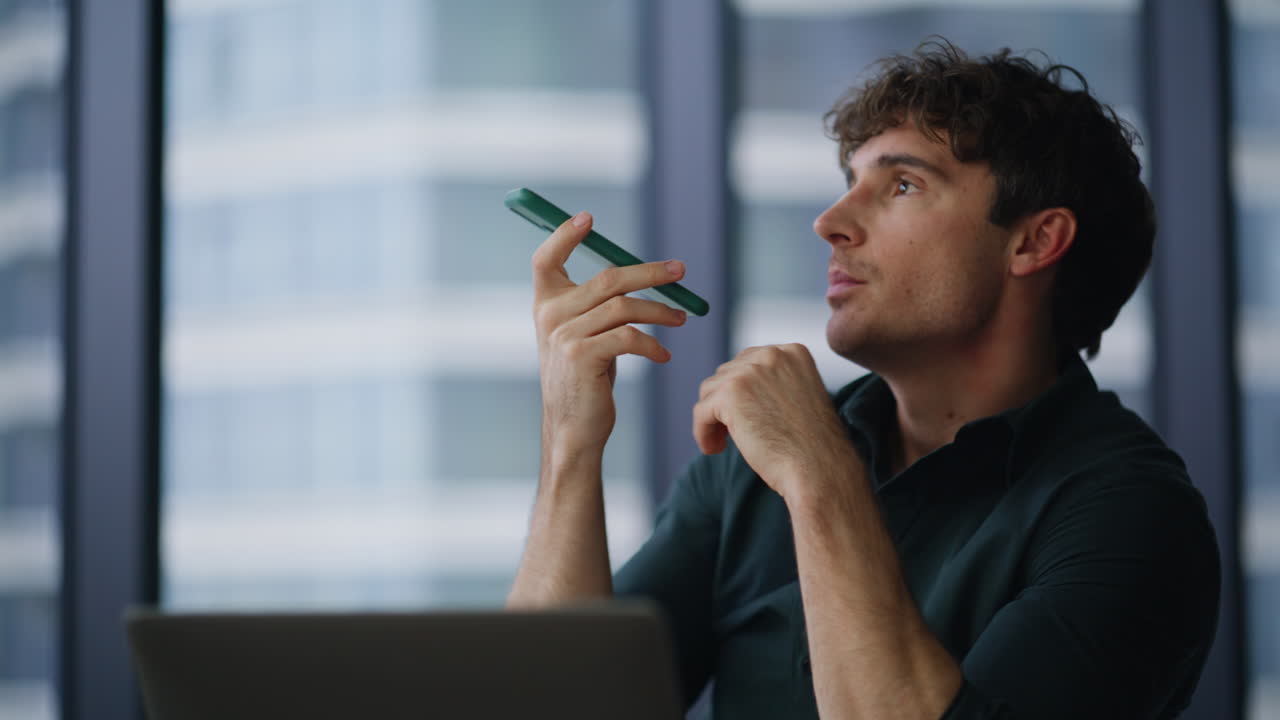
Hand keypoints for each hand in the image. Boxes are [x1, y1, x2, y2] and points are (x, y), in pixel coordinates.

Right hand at [533, 211, 688, 459]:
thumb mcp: (582, 336)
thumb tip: (638, 272)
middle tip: (680, 271)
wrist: (573, 428)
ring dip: (660, 312)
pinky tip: (663, 356)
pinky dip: (653, 345)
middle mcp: (549, 316)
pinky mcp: (582, 356)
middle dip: (650, 273)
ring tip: (682, 320)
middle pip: (607, 277)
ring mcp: (563, 336)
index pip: (545, 260)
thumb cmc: (585, 379)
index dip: (563, 236)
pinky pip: (629, 337)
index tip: (587, 217)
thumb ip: (596, 305)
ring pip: (625, 307)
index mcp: (545, 305)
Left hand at [692, 344, 859, 499]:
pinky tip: (714, 449)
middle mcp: (772, 354)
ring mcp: (750, 371)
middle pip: (727, 373)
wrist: (820, 470)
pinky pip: (701, 411)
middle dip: (725, 403)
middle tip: (730, 433)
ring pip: (711, 391)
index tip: (745, 417)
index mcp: (793, 353)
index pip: (749, 362)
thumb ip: (772, 385)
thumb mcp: (799, 400)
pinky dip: (703, 432)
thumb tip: (733, 390)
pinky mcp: (730, 393)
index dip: (742, 392)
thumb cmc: (813, 447)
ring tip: (723, 442)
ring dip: (713, 417)